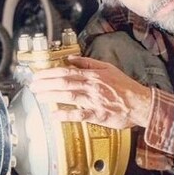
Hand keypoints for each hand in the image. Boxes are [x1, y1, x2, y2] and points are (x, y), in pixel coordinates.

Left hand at [29, 56, 151, 128]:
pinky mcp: (98, 115)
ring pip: (69, 96)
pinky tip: (54, 115)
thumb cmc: (125, 87)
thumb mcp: (108, 68)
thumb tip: (71, 59)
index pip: (67, 72)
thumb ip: (88, 63)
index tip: (37, 75)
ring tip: (38, 97)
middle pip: (64, 83)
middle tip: (33, 86)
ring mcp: (95, 101)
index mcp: (93, 75)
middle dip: (46, 84)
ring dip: (51, 96)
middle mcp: (92, 87)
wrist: (141, 103)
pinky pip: (79, 115)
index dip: (49, 73)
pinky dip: (66, 114)